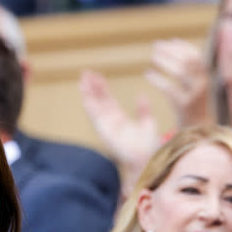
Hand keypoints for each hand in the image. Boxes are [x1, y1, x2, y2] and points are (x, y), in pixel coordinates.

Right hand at [79, 69, 160, 197]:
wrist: (146, 159)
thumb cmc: (148, 147)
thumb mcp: (148, 123)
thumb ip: (143, 110)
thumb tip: (141, 96)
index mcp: (120, 120)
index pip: (108, 101)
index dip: (103, 88)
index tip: (98, 76)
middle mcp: (111, 123)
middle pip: (99, 101)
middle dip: (93, 87)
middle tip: (87, 72)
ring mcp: (106, 128)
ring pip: (94, 107)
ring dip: (87, 93)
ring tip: (83, 79)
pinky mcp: (104, 132)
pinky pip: (94, 117)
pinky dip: (89, 106)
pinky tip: (85, 95)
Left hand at [145, 39, 209, 128]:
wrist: (200, 134)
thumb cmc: (195, 109)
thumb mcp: (196, 87)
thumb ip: (189, 70)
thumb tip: (175, 45)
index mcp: (207, 79)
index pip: (196, 57)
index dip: (183, 47)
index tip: (170, 41)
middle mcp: (203, 86)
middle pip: (188, 62)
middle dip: (171, 51)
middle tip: (156, 47)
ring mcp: (194, 97)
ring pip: (180, 73)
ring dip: (165, 62)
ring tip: (153, 58)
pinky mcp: (184, 107)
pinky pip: (169, 89)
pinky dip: (157, 79)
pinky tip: (148, 74)